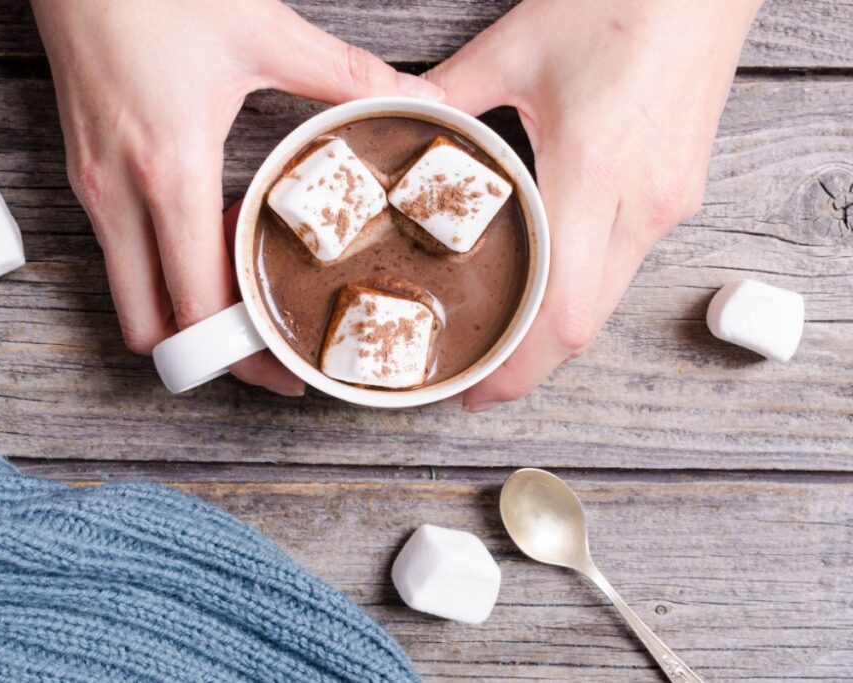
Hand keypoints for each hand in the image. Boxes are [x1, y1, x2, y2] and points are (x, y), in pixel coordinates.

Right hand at [30, 0, 442, 395]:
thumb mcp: (261, 32)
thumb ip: (343, 75)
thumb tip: (411, 97)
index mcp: (169, 170)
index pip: (196, 300)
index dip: (238, 352)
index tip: (281, 371)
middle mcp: (120, 195)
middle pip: (148, 323)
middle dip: (201, 355)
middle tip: (256, 353)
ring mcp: (91, 189)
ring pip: (127, 294)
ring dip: (177, 315)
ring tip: (235, 309)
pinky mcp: (81, 175)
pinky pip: (119, 256)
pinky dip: (159, 272)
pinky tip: (203, 248)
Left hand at [426, 0, 762, 410]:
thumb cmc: (624, 0)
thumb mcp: (516, 45)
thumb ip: (447, 94)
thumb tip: (400, 121)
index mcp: (594, 168)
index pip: (560, 309)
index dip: (519, 369)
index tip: (476, 392)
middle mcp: (640, 203)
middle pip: (586, 324)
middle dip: (531, 366)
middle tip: (479, 377)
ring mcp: (669, 203)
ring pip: (608, 300)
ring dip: (556, 330)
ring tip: (507, 335)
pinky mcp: (679, 193)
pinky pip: (625, 266)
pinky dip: (583, 290)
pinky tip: (550, 283)